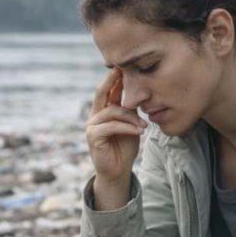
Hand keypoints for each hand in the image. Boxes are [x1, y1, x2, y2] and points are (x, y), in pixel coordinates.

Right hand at [85, 68, 147, 182]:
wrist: (118, 171)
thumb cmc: (124, 148)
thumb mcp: (131, 125)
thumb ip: (130, 110)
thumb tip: (139, 91)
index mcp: (103, 111)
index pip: (107, 90)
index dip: (114, 77)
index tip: (124, 65)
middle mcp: (94, 116)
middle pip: (101, 93)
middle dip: (112, 80)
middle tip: (122, 68)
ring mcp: (91, 126)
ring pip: (112, 112)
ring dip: (131, 117)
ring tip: (144, 125)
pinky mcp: (92, 136)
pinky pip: (112, 126)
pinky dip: (127, 127)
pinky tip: (139, 131)